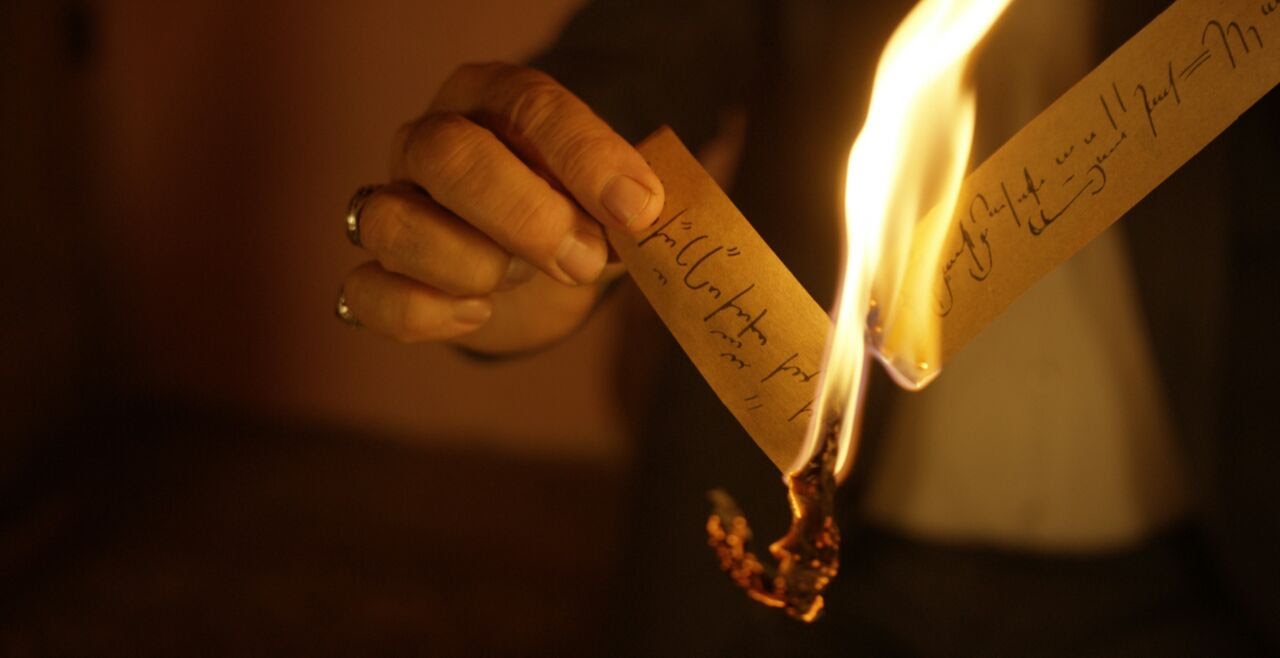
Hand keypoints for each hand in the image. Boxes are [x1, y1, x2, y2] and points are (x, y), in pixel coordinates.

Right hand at [340, 63, 663, 353]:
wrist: (539, 275)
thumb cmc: (575, 220)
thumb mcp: (608, 203)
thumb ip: (624, 203)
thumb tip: (642, 216)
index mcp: (493, 100)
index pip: (528, 105)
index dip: (584, 157)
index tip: (636, 210)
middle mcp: (429, 142)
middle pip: (446, 155)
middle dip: (524, 217)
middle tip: (584, 260)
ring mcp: (393, 205)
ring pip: (391, 222)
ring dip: (470, 264)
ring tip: (521, 280)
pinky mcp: (376, 275)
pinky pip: (367, 293)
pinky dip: (426, 312)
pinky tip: (479, 314)